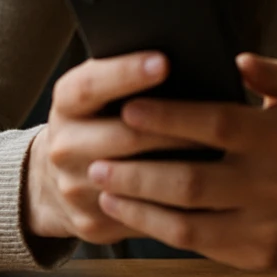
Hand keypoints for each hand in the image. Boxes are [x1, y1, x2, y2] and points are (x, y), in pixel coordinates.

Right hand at [24, 51, 203, 242]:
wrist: (54, 178)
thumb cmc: (100, 119)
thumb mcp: (102, 91)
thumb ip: (129, 72)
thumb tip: (182, 54)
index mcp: (68, 103)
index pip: (92, 85)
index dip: (126, 73)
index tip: (164, 62)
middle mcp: (63, 146)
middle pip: (123, 135)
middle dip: (174, 127)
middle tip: (220, 119)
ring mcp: (74, 188)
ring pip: (135, 181)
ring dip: (180, 167)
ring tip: (222, 153)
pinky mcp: (91, 223)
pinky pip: (140, 217)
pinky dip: (174, 204)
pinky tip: (207, 193)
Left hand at [88, 53, 276, 270]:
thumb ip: (270, 71)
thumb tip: (235, 58)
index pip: (217, 125)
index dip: (169, 118)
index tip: (128, 108)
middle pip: (191, 180)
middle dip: (137, 170)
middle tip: (98, 156)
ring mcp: (267, 225)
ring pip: (187, 221)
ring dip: (137, 205)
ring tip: (104, 186)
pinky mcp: (257, 256)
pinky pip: (197, 245)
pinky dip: (158, 229)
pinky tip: (133, 212)